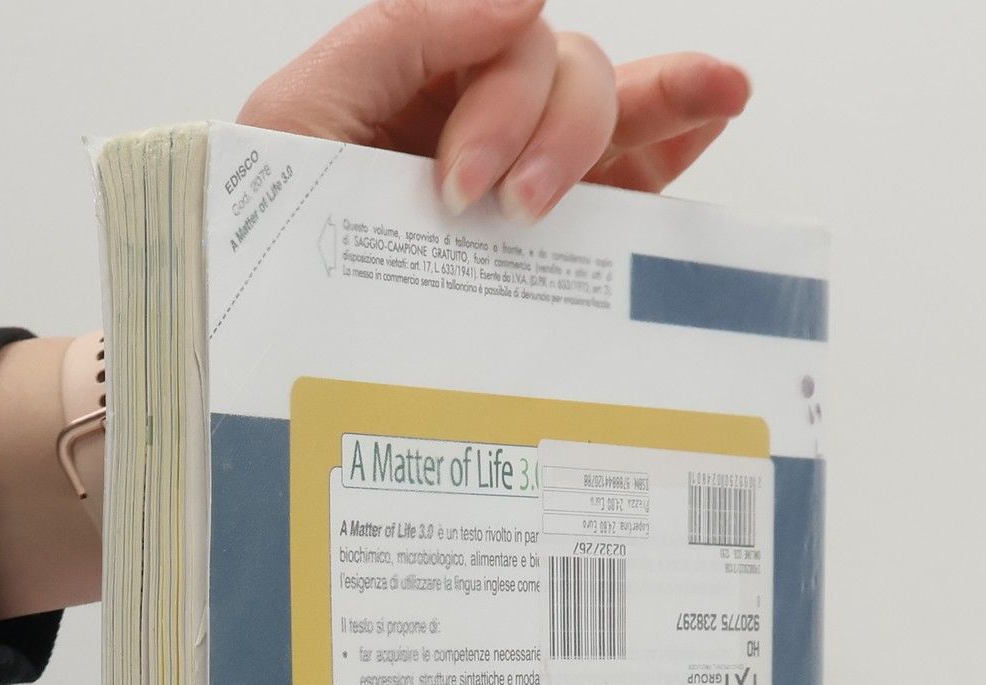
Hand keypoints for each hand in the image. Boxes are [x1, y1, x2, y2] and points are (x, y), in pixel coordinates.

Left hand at [241, 0, 749, 222]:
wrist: (264, 350)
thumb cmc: (265, 237)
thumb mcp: (302, 113)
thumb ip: (402, 32)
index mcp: (424, 77)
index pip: (509, 36)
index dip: (503, 97)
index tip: (461, 183)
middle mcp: (484, 118)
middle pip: (569, 69)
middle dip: (553, 130)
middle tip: (510, 211)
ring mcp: (531, 178)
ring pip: (614, 108)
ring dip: (646, 115)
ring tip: (638, 153)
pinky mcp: (564, 242)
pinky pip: (642, 171)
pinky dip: (685, 129)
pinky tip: (721, 104)